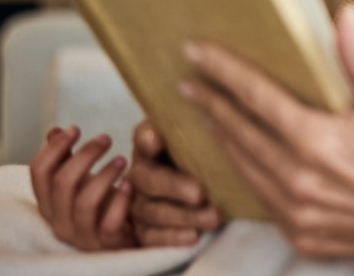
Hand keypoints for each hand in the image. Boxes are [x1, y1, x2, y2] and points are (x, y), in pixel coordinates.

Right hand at [29, 125, 136, 250]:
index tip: (75, 128)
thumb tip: (54, 131)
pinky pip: (109, 223)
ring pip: (84, 202)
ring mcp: (82, 236)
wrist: (128, 234)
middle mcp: (60, 222)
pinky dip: (120, 201)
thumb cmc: (102, 203)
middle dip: (85, 155)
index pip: (38, 173)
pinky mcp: (106, 244)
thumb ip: (66, 159)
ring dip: (104, 175)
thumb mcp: (82, 180)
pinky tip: (130, 184)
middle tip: (106, 138)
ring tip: (122, 159)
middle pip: (62, 183)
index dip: (54, 147)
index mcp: (49, 204)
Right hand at [127, 119, 223, 245]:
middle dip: (175, 187)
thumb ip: (199, 126)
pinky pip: (152, 237)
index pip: (144, 135)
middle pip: (149, 179)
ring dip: (184, 216)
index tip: (157, 139)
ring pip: (154, 211)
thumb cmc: (202, 155)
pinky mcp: (144, 229)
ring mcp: (139, 202)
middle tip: (201, 193)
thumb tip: (206, 116)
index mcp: (151, 144)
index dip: (148, 138)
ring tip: (214, 216)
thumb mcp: (202, 137)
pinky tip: (194, 235)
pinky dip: (173, 237)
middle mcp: (140, 172)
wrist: (206, 186)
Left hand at [178, 5, 353, 264]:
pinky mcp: (303, 237)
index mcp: (319, 140)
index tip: (196, 52)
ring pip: (242, 168)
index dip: (221, 72)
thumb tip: (343, 12)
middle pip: (238, 132)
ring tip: (205, 113)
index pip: (254, 97)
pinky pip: (260, 200)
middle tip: (189, 80)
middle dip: (210, 103)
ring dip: (220, 138)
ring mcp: (299, 214)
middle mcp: (300, 180)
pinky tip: (239, 155)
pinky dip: (244, 173)